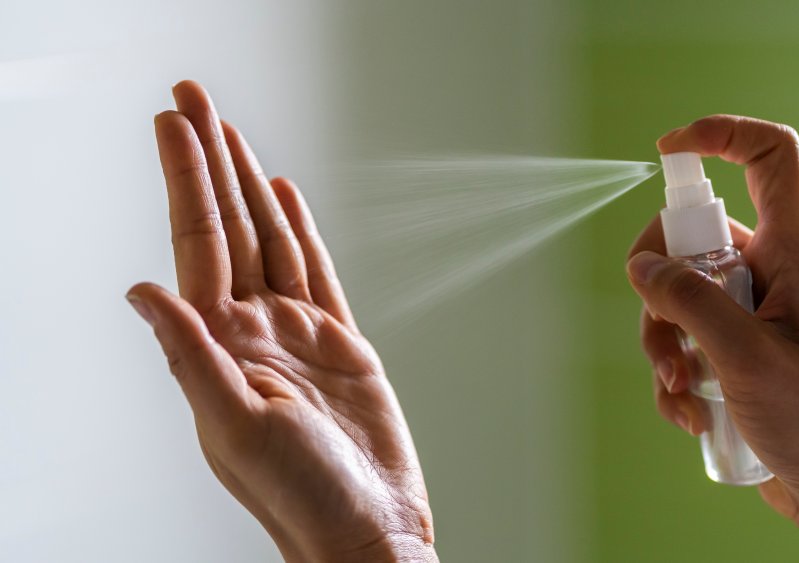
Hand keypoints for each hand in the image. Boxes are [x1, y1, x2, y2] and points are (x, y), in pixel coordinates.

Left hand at [126, 81, 435, 562]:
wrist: (366, 528)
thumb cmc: (300, 495)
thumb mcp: (234, 427)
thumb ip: (190, 354)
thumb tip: (139, 290)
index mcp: (221, 345)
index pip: (197, 242)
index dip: (185, 179)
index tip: (174, 123)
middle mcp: (253, 330)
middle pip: (227, 226)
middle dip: (210, 160)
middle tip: (194, 97)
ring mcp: (297, 333)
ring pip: (269, 239)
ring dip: (248, 184)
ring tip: (233, 133)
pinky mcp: (340, 343)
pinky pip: (315, 271)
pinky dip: (300, 229)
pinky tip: (286, 196)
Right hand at [627, 115, 798, 561]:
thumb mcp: (745, 357)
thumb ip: (691, 301)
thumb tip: (641, 267)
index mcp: (791, 254)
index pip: (769, 159)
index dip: (721, 135)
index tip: (667, 150)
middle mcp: (768, 273)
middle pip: (692, 236)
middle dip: (658, 285)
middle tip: (662, 328)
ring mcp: (747, 313)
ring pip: (675, 296)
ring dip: (661, 344)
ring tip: (681, 390)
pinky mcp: (731, 351)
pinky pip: (681, 341)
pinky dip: (672, 376)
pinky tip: (690, 414)